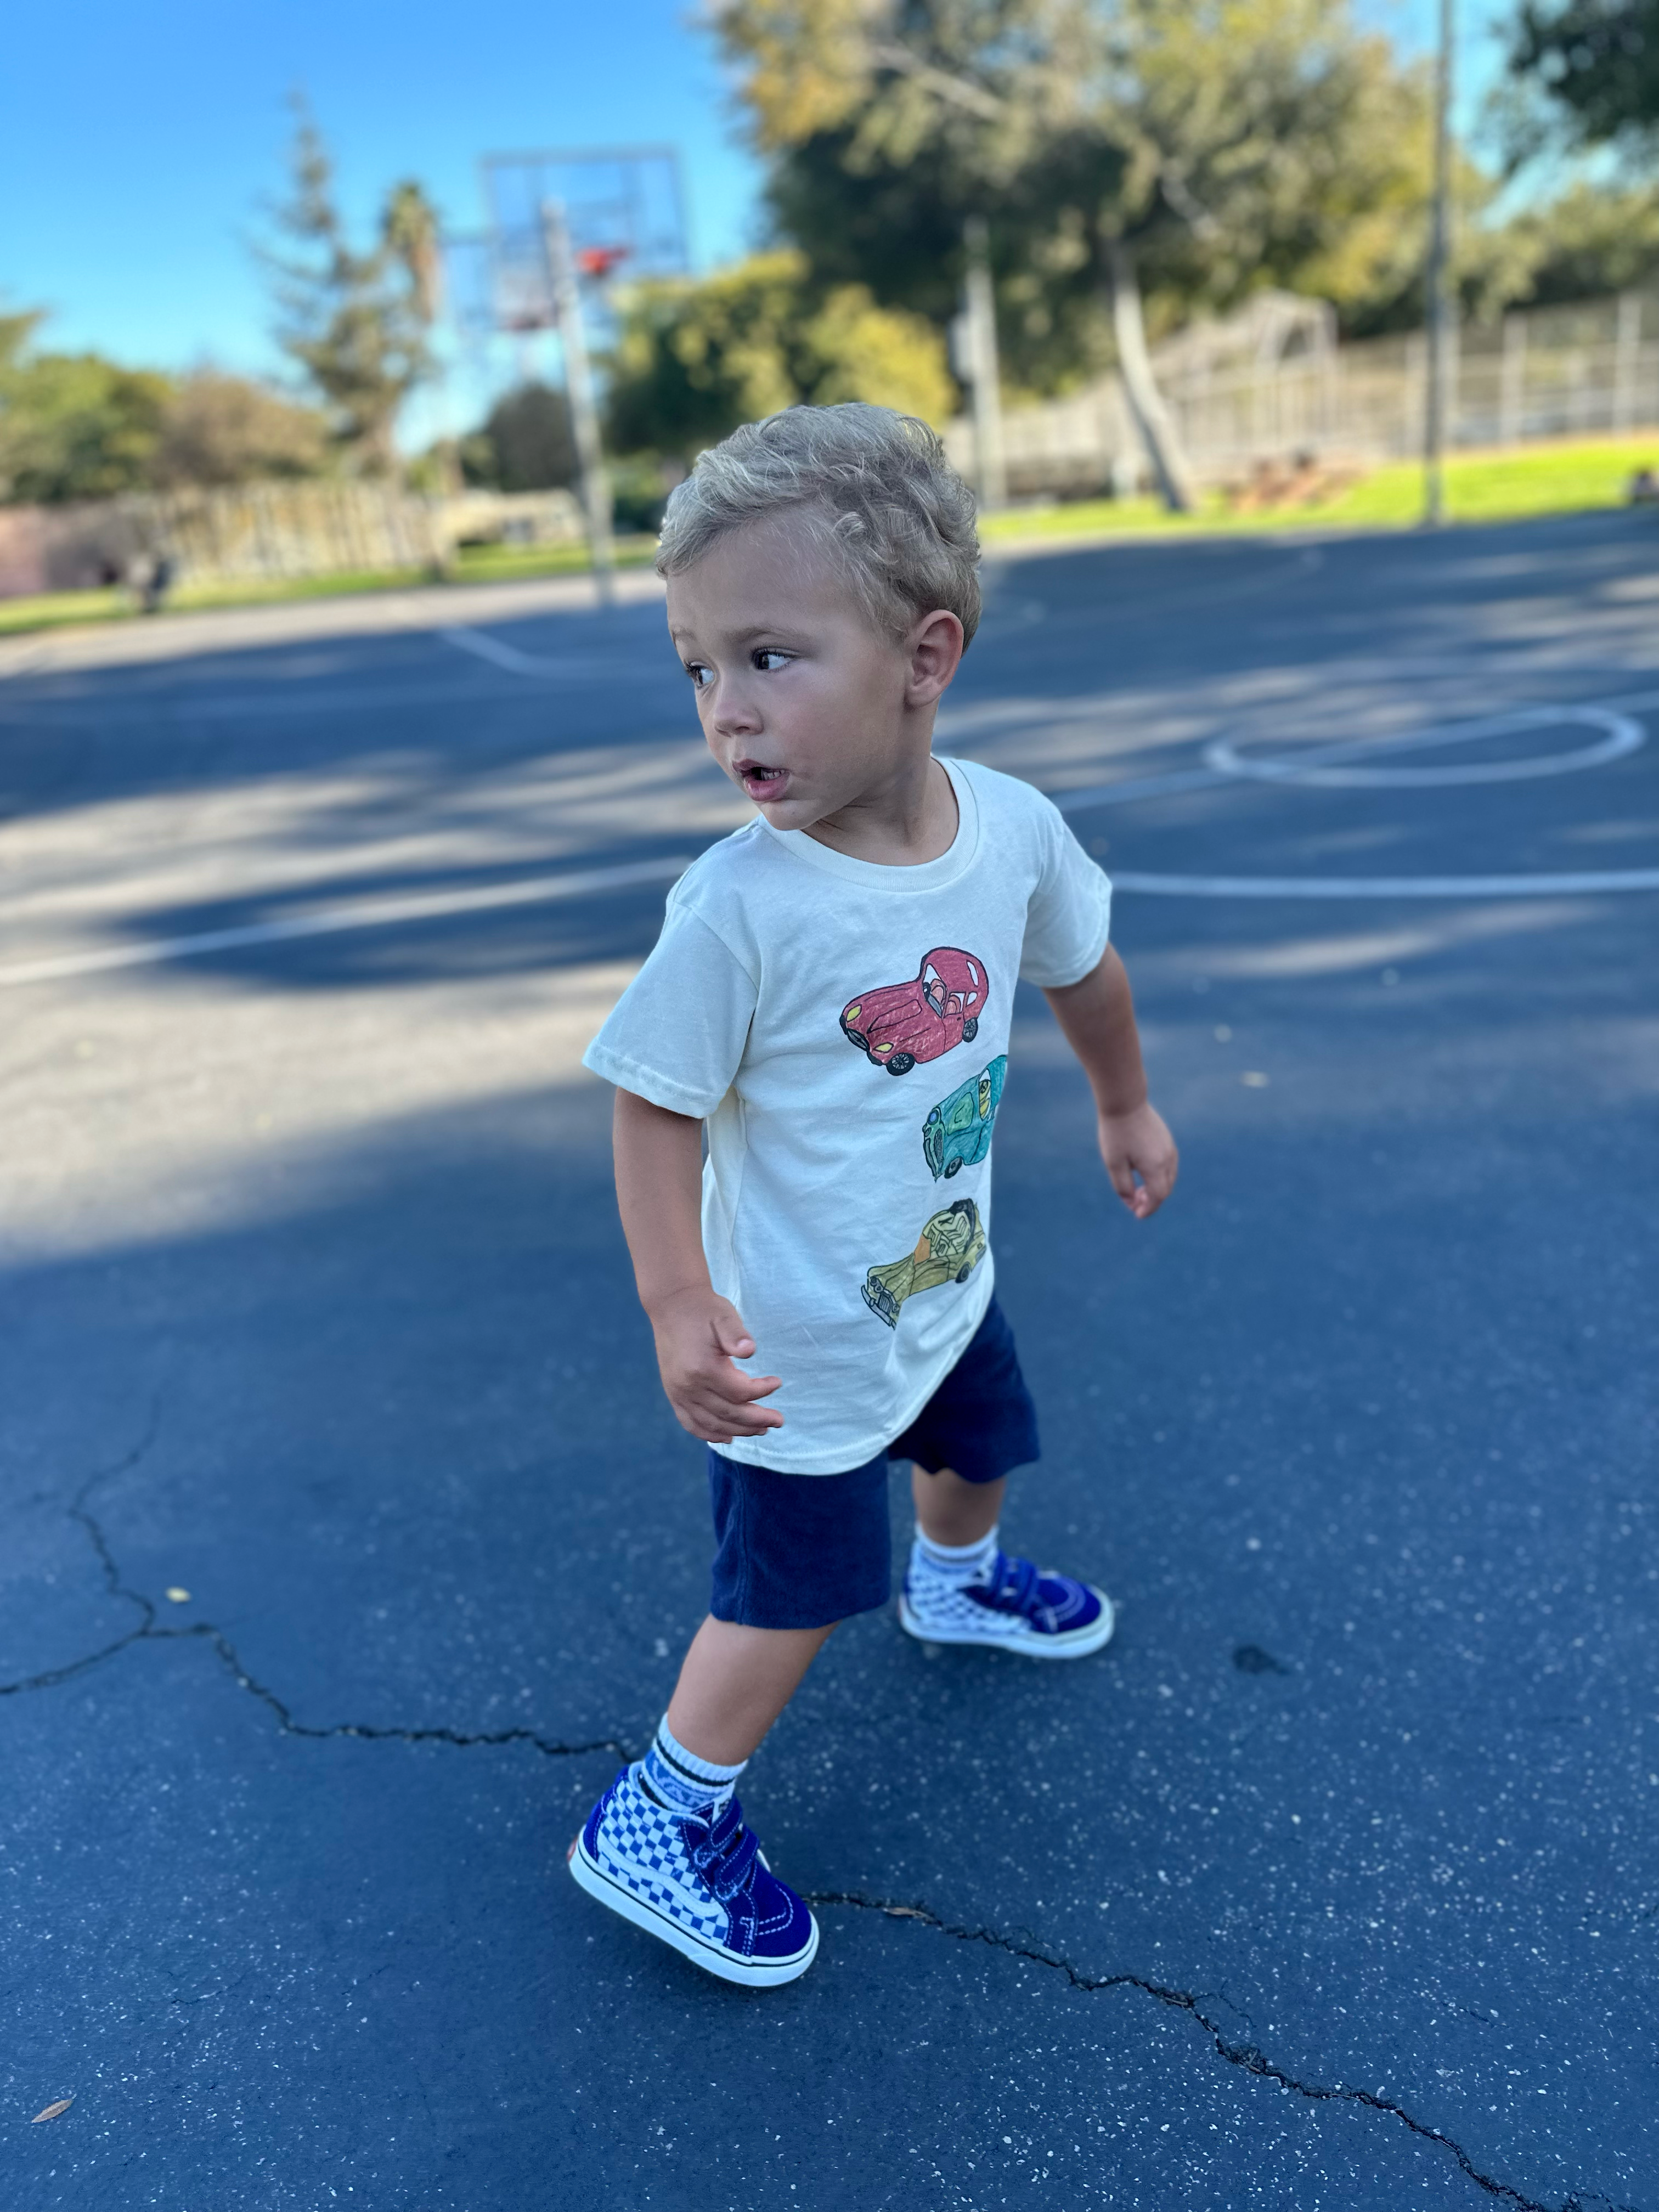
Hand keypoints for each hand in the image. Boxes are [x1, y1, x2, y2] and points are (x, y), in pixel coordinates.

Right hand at [649, 1287, 783, 1443]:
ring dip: (739, 1431)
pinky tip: (727, 1438)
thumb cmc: (704, 1310)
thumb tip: (750, 1350)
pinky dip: (709, 1434)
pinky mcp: (673, 1394)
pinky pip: (690, 1423)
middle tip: (778, 1421)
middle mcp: (688, 1386)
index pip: (740, 1392)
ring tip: (761, 1430)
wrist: (672, 1306)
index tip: (777, 1382)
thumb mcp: (724, 1315)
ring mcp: (678, 1393)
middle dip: (757, 1420)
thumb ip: (736, 1334)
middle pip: (729, 1415)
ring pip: (712, 1424)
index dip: (762, 1391)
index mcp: (703, 1368)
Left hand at [1098, 1100, 1177, 1219]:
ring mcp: (1170, 1148)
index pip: (1158, 1197)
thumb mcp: (1114, 1164)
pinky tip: (1142, 1172)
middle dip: (1152, 1200)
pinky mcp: (1167, 1140)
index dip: (1148, 1208)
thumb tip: (1131, 1202)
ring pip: (1169, 1177)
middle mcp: (1168, 1159)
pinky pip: (1168, 1165)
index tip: (1137, 1215)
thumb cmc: (1116, 1133)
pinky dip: (1159, 1175)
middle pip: (1165, 1189)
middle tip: (1134, 1202)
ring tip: (1138, 1190)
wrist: (1125, 1102)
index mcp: (1156, 1167)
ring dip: (1156, 1188)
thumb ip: (1123, 1187)